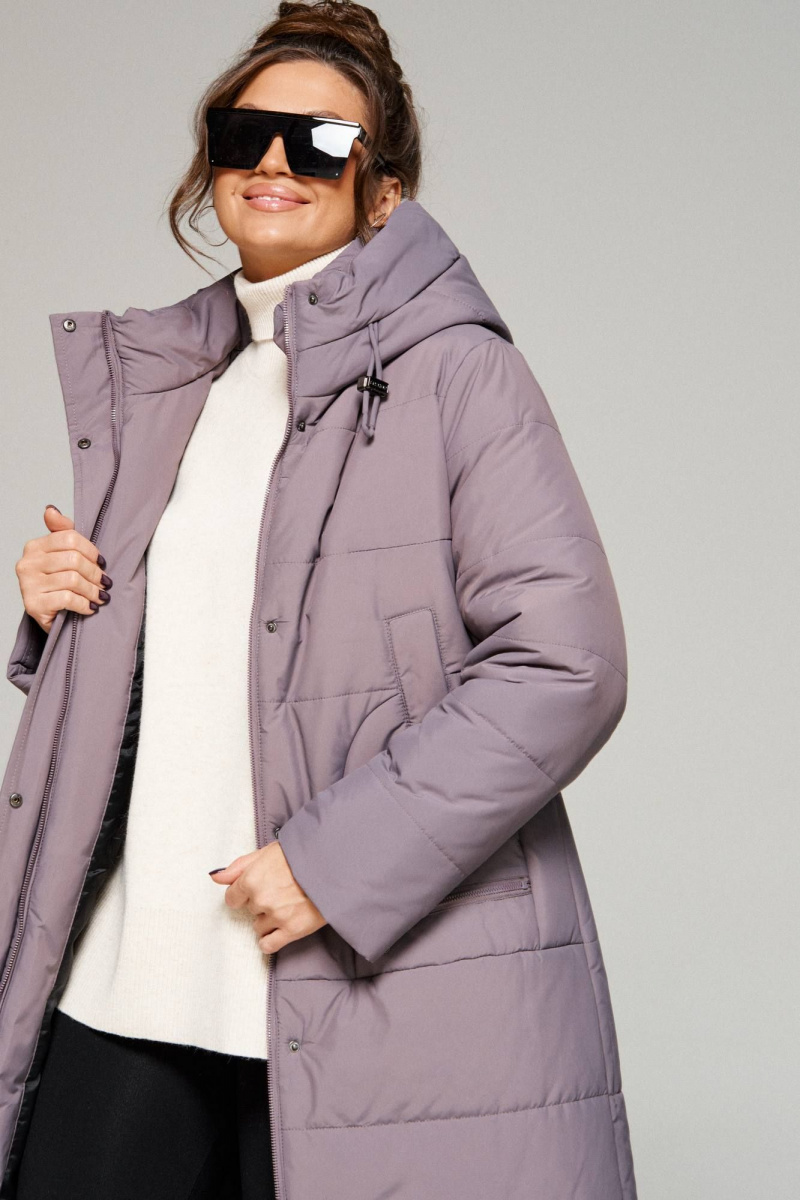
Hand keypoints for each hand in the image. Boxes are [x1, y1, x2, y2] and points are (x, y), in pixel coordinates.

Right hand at [15, 506, 110, 632]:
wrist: (50, 616)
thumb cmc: (59, 583)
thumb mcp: (63, 555)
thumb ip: (62, 531)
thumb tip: (50, 509)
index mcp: (35, 546)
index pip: (69, 538)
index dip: (91, 551)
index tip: (102, 563)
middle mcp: (27, 563)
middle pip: (73, 559)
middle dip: (95, 573)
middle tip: (105, 583)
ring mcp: (28, 584)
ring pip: (72, 580)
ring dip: (92, 590)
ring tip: (100, 596)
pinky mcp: (33, 605)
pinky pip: (67, 599)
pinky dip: (84, 604)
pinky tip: (90, 607)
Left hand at [209, 842, 327, 953]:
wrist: (335, 866)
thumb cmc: (302, 855)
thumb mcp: (267, 852)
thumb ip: (239, 866)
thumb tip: (216, 877)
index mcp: (252, 879)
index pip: (233, 898)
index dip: (244, 893)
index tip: (257, 890)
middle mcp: (261, 899)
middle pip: (250, 910)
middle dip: (262, 902)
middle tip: (282, 891)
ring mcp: (276, 916)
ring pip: (259, 927)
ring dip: (270, 919)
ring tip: (289, 905)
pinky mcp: (292, 930)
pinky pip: (269, 945)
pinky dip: (271, 940)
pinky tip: (281, 930)